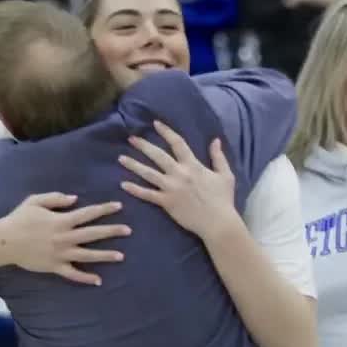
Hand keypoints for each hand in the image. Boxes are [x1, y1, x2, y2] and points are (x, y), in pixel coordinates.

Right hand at [0, 193, 130, 285]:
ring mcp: (61, 254)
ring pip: (87, 256)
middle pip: (93, 234)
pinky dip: (85, 278)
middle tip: (128, 230)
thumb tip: (75, 199)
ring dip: (105, 256)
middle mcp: (64, 238)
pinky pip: (73, 274)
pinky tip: (98, 280)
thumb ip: (56, 198)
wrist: (4, 241)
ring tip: (121, 256)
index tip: (119, 206)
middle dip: (112, 231)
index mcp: (61, 220)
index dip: (104, 209)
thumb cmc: (19, 219)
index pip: (88, 213)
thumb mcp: (35, 201)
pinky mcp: (55, 267)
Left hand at [119, 120, 237, 239]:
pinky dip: (135, 190)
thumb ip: (218, 157)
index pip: (177, 143)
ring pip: (149, 173)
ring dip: (134, 165)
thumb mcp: (225, 175)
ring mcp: (171, 188)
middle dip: (144, 146)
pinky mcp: (166, 202)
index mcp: (193, 165)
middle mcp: (179, 174)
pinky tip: (123, 185)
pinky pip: (147, 194)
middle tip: (131, 139)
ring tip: (121, 158)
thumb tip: (215, 140)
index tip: (155, 124)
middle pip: (158, 156)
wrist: (217, 222)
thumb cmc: (223, 199)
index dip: (166, 132)